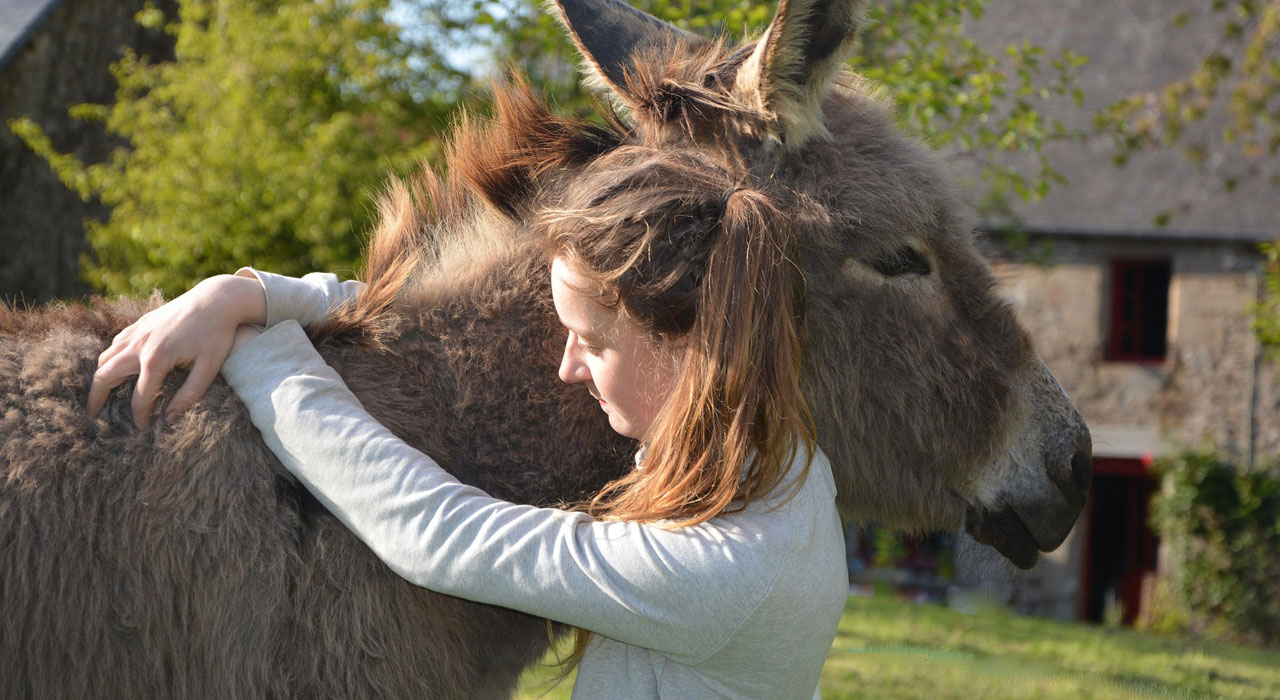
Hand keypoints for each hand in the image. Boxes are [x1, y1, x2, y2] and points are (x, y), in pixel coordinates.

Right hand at [88, 274, 267, 428]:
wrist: (218, 299)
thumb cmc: (217, 334)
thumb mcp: (209, 368)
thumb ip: (189, 395)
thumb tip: (171, 420)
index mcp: (156, 359)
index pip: (139, 397)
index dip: (139, 417)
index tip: (140, 429)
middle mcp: (140, 344)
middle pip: (105, 375)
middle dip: (96, 398)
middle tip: (93, 415)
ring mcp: (137, 331)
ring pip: (106, 357)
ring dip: (101, 376)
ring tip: (101, 394)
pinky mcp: (141, 322)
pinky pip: (116, 343)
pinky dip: (110, 358)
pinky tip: (116, 368)